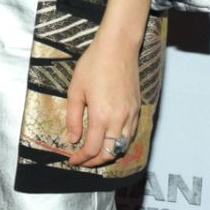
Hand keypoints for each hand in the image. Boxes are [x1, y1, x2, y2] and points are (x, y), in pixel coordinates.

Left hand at [61, 0, 149, 168]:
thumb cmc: (93, 65)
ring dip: (108, 154)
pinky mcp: (137, 109)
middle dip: (94, 161)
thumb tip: (73, 139)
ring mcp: (131, 115)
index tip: (71, 160)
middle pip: (109, 153)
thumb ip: (73, 118)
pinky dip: (119, 143)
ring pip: (122, 146)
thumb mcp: (75, 90)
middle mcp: (119, 120)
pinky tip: (108, 139)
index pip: (91, 149)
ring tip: (94, 153)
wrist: (117, 48)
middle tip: (82, 160)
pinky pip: (130, 134)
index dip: (80, 159)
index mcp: (101, 116)